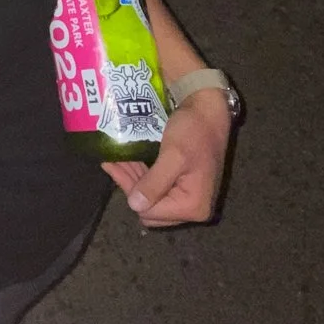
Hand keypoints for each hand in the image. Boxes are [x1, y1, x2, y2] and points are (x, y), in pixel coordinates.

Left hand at [101, 91, 233, 226]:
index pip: (152, 212)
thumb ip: (154, 183)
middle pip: (152, 209)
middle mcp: (194, 208)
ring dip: (135, 181)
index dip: (131, 191)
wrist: (211, 111)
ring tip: (116, 161)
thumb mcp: (173, 155)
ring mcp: (191, 198)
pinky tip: (129, 162)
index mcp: (194, 206)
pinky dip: (144, 177)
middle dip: (131, 187)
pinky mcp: (186, 187)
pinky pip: (160, 189)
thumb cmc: (194, 131)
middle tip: (114, 164)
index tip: (112, 168)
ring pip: (154, 199)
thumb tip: (135, 205)